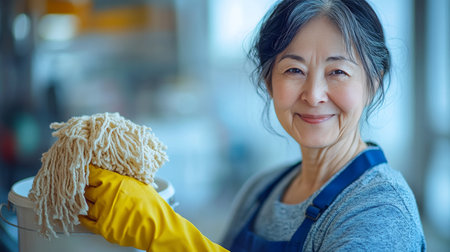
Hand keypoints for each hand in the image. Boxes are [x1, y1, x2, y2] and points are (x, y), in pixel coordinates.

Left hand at [79, 165, 226, 251]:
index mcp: (112, 181)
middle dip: (86, 188)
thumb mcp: (138, 183)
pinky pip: (85, 221)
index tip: (83, 170)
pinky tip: (82, 215)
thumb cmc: (151, 204)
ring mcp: (101, 211)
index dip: (86, 171)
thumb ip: (122, 180)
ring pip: (85, 205)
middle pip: (85, 189)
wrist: (155, 225)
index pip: (90, 173)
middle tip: (86, 188)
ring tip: (88, 201)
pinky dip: (82, 218)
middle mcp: (103, 194)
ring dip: (86, 203)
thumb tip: (114, 177)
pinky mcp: (101, 226)